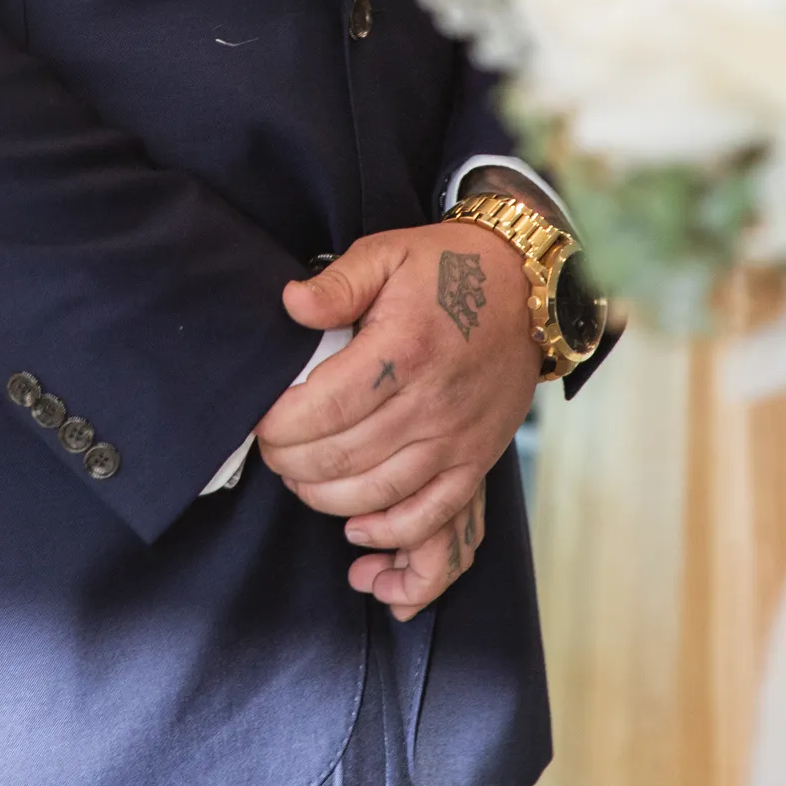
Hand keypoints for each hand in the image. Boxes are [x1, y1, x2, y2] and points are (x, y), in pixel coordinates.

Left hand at [255, 221, 540, 618]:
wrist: (526, 289)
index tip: (260, 424)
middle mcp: (431, 403)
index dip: (280, 426)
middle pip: (343, 457)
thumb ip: (336, 284)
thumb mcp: (386, 253)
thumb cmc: (448, 268)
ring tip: (299, 480)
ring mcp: (457, 438)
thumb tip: (291, 304)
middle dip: (292, 464)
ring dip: (326, 498)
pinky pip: (431, 516)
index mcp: (402, 350)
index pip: (324, 408)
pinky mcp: (476, 460)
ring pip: (378, 494)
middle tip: (272, 453)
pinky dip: (390, 533)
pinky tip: (356, 528)